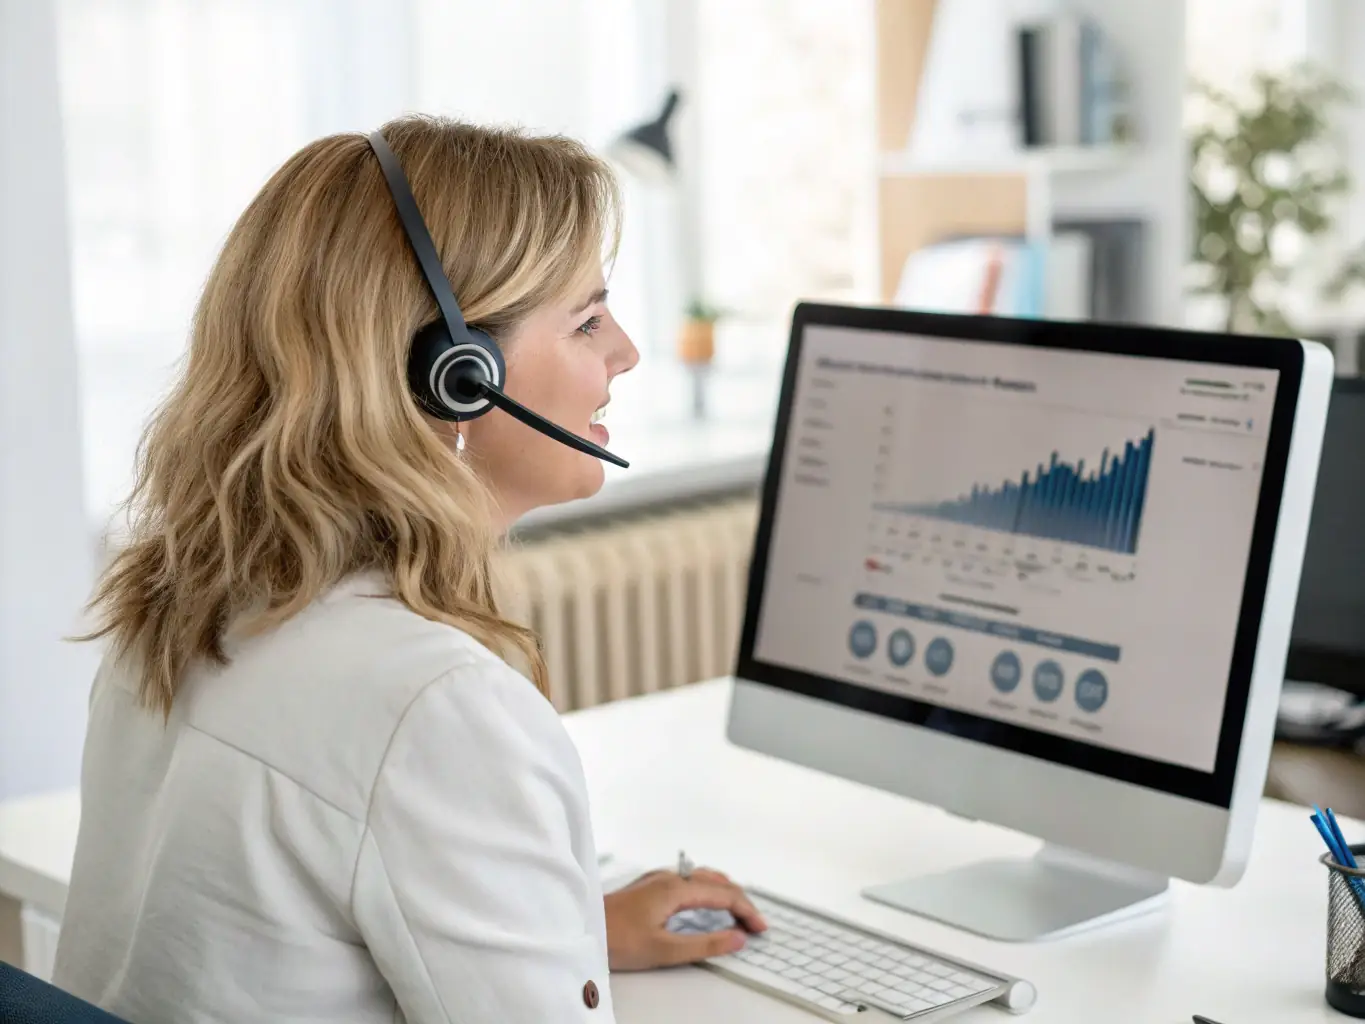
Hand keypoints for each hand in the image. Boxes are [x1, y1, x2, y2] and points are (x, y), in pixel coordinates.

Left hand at [603, 866, 767, 971]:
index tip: (760, 929)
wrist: (582, 930)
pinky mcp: (649, 886)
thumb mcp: (664, 950)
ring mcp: (657, 879)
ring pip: (703, 878)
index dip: (747, 911)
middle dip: (740, 901)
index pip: (724, 894)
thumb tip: (737, 938)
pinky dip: (709, 891)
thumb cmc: (615, 940)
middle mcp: (668, 877)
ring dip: (725, 894)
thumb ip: (704, 944)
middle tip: (755, 924)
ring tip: (738, 914)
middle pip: (716, 882)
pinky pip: (689, 881)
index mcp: (675, 888)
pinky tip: (706, 903)